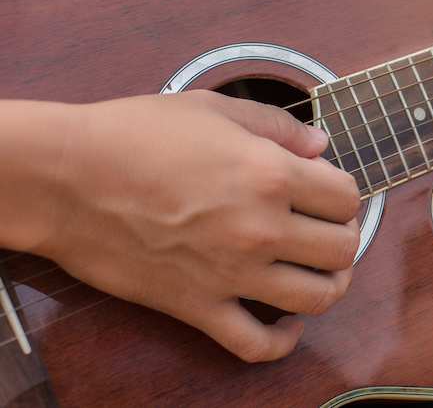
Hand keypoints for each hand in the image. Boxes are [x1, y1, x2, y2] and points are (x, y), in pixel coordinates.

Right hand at [23, 91, 360, 361]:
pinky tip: (289, 323)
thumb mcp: (214, 108)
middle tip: (326, 228)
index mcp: (271, 174)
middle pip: (343, 249)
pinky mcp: (198, 306)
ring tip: (320, 271)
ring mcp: (232, 273)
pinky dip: (283, 341)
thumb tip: (321, 146)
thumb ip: (277, 126)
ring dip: (329, 285)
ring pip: (318, 298)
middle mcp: (262, 228)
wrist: (66, 178)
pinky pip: (257, 343)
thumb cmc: (134, 136)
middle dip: (343, 237)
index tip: (326, 190)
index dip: (342, 192)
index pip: (347, 196)